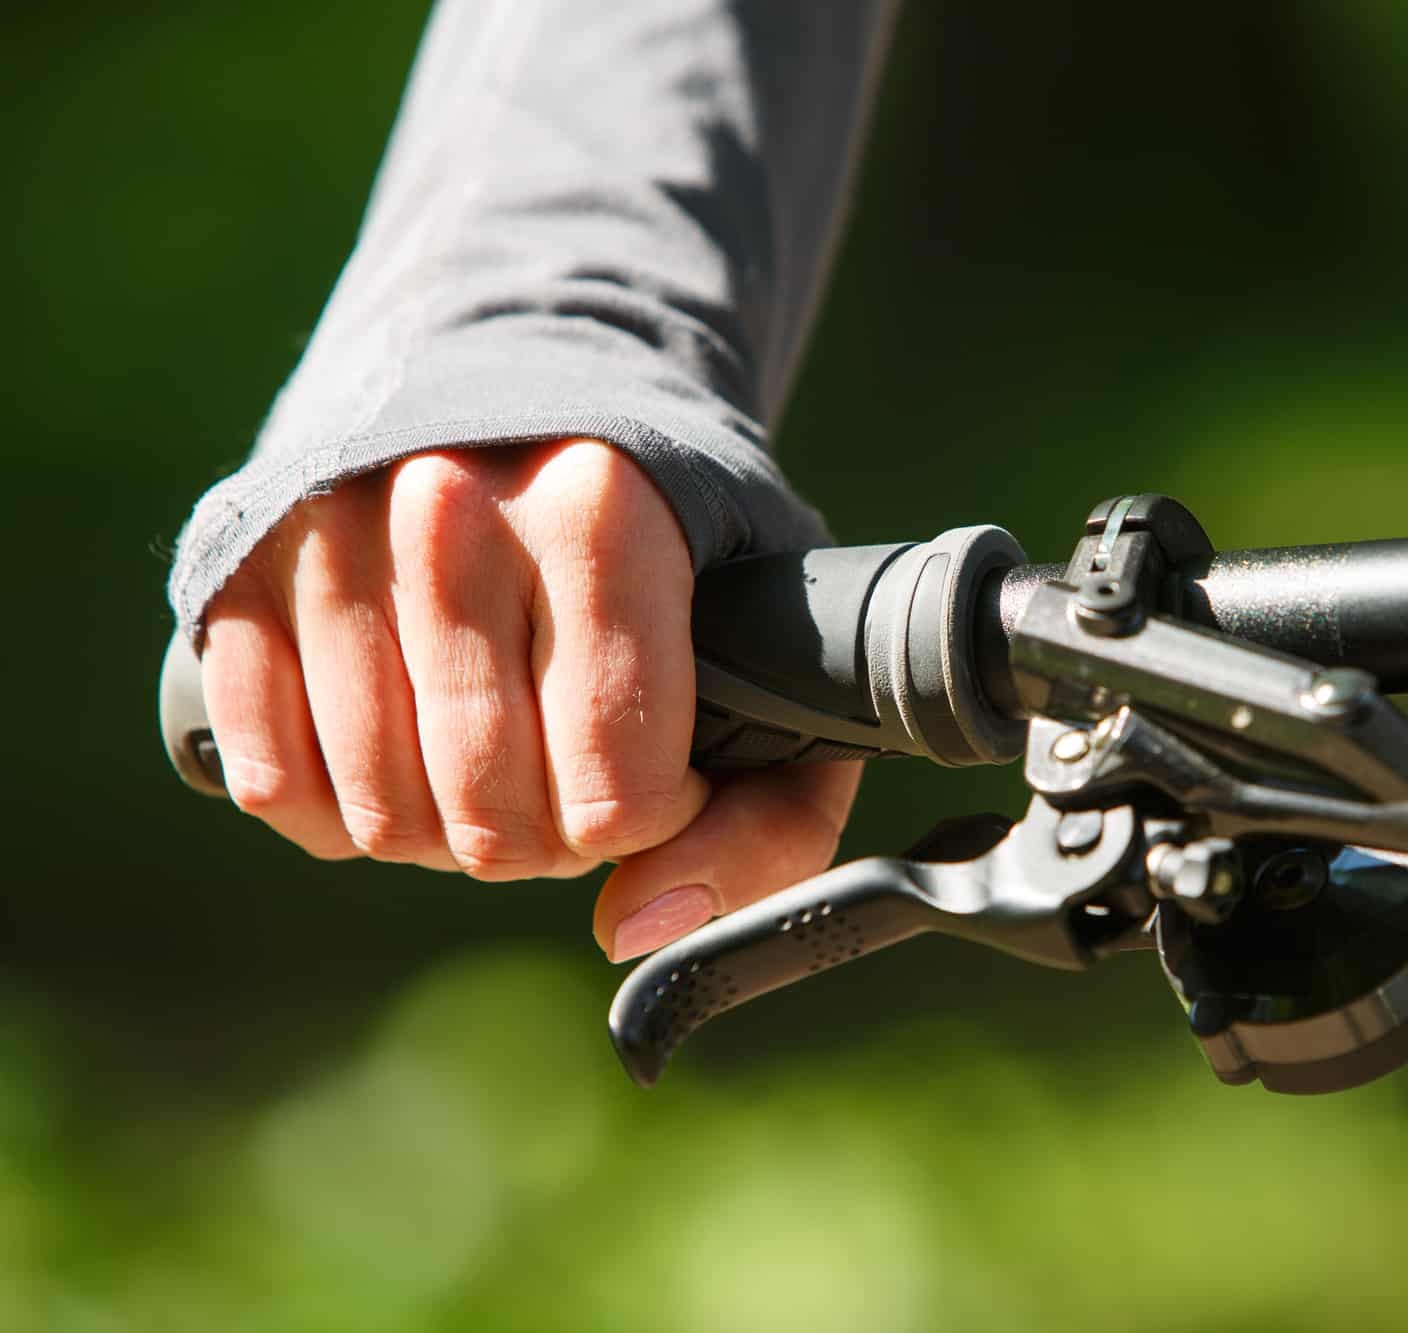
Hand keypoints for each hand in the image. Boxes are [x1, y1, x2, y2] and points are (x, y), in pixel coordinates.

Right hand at [200, 438, 861, 960]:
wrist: (537, 393)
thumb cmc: (677, 550)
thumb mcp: (779, 658)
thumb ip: (765, 821)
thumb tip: (631, 931)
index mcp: (601, 510)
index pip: (613, 791)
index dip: (645, 821)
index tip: (657, 766)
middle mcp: (449, 503)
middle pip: (490, 814)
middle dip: (544, 836)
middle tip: (569, 775)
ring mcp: (329, 529)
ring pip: (379, 810)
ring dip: (445, 829)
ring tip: (493, 758)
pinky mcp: (240, 562)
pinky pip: (273, 779)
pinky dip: (339, 811)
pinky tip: (398, 754)